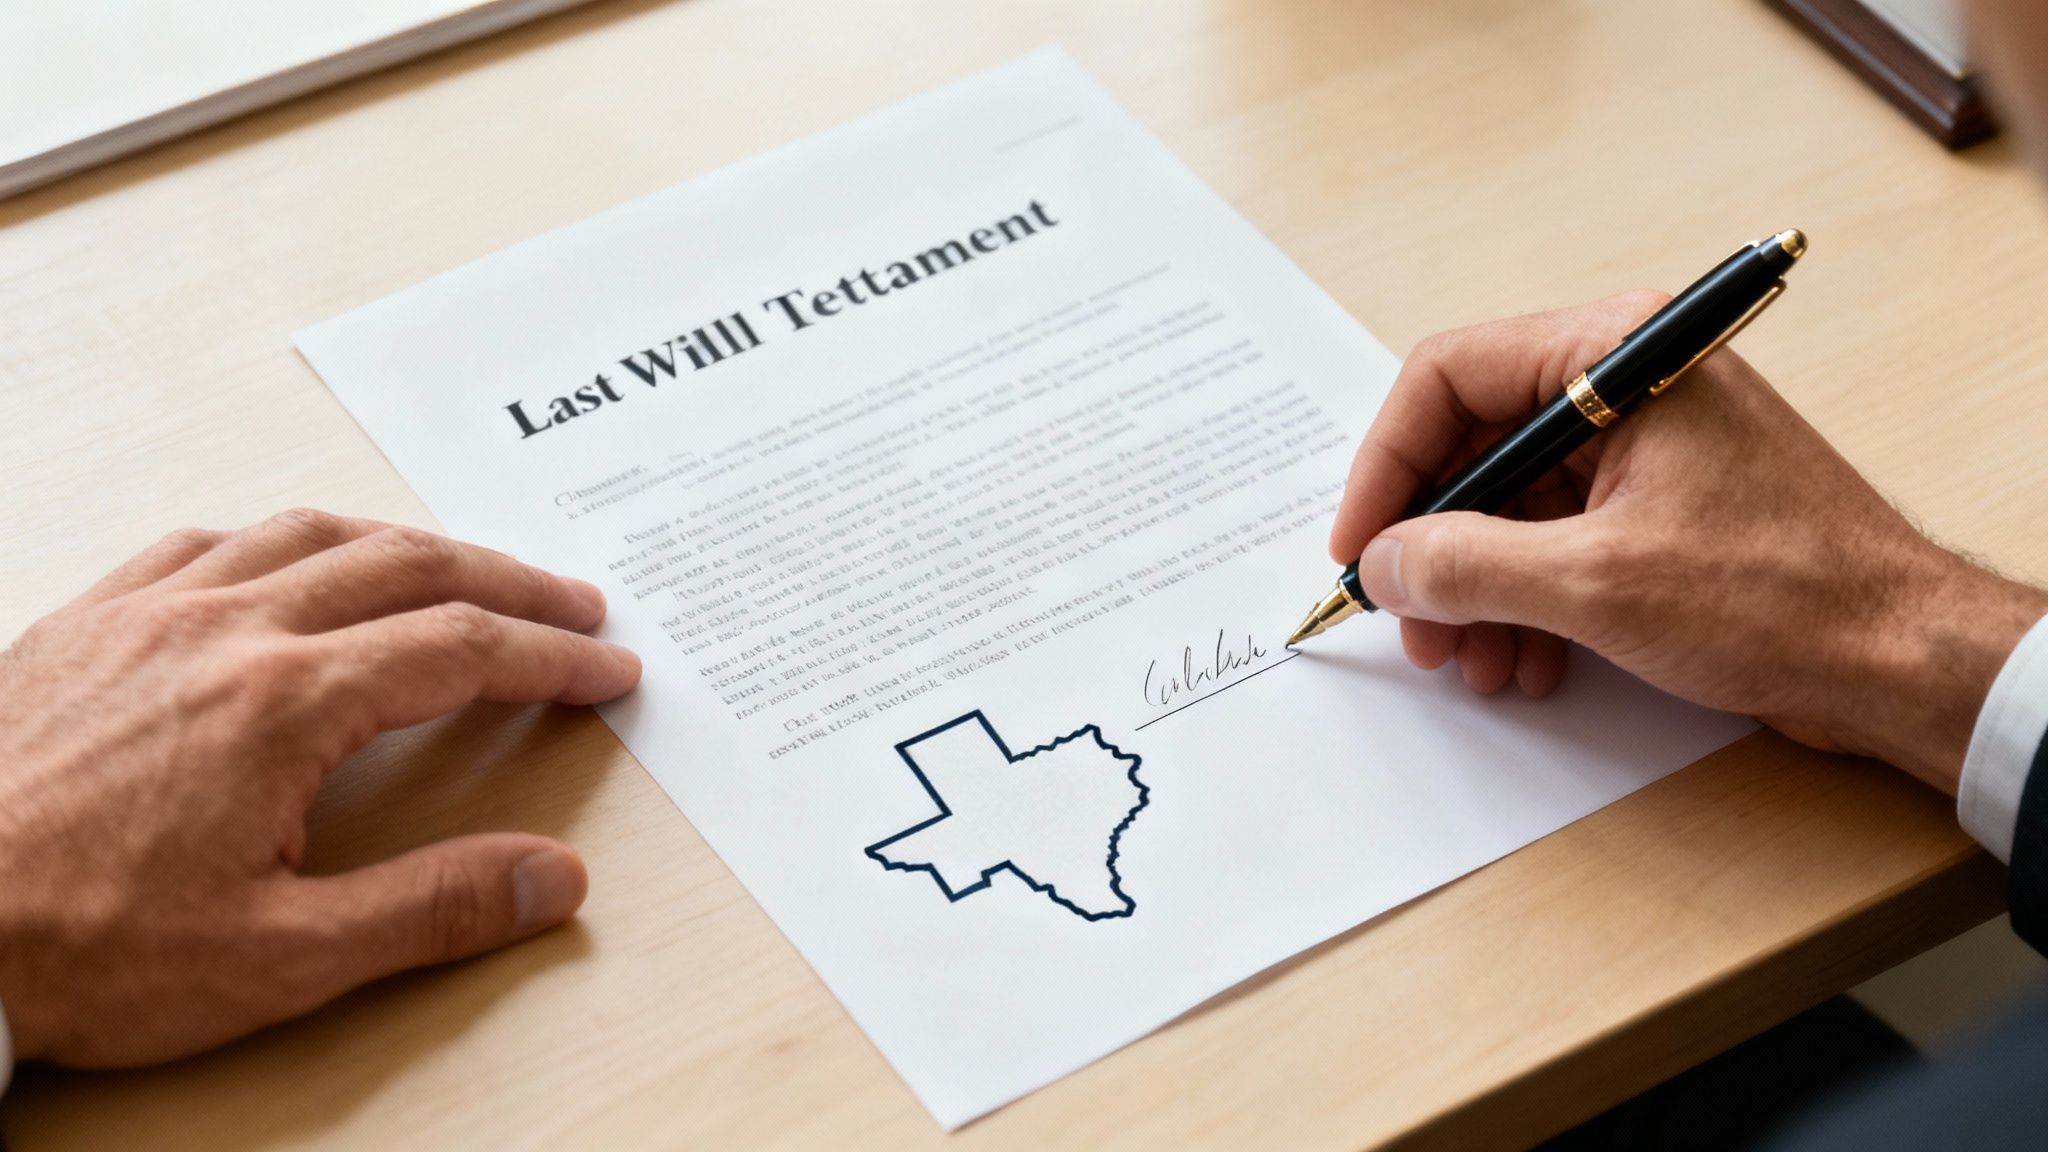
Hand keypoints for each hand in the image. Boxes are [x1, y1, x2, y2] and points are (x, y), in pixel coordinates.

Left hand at [0, 510, 640, 1065]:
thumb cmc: (74, 947)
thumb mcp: (280, 958)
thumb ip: (431, 909)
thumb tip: (552, 878)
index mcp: (284, 703)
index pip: (462, 652)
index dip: (552, 657)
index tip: (604, 669)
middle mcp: (223, 631)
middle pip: (406, 568)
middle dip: (507, 583)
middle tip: (571, 605)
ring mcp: (147, 615)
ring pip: (307, 534)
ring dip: (405, 543)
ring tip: (458, 567)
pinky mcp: (82, 623)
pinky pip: (200, 543)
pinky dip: (280, 540)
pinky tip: (288, 562)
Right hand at [1330, 293, 2047, 792]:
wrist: (1902, 657)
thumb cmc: (1788, 595)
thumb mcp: (1595, 584)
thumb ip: (1465, 566)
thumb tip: (1383, 564)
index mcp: (1619, 353)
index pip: (1449, 377)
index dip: (1387, 467)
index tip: (1359, 544)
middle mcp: (1629, 382)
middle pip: (1475, 447)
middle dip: (1433, 546)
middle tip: (1411, 623)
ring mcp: (1645, 444)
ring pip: (1510, 503)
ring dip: (1476, 589)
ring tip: (1473, 661)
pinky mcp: (1658, 504)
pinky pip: (1555, 538)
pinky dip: (1526, 600)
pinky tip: (1528, 661)